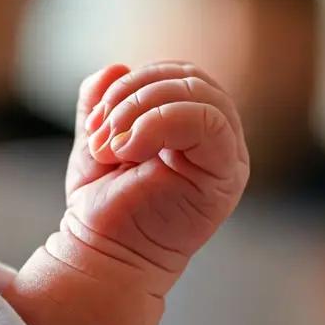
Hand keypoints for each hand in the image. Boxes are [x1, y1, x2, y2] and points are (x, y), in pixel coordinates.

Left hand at [6, 62, 248, 324]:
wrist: (103, 257)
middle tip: (100, 132)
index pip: (181, 75)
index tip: (96, 120)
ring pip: (199, 94)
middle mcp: (221, 139)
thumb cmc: (106, 204)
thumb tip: (116, 67)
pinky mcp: (226, 178)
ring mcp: (228, 159)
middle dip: (134, 94)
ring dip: (141, 108)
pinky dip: (159, 123)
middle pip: (191, 79)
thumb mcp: (101, 137)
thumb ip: (106, 100)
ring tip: (110, 144)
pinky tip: (127, 150)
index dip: (135, 82)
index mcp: (198, 126)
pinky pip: (207, 122)